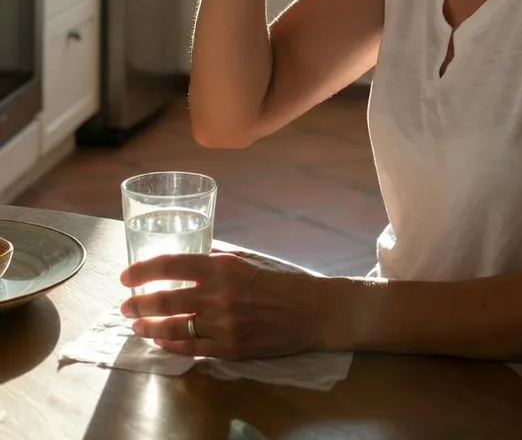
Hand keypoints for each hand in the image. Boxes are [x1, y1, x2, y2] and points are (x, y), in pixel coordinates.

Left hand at [119, 251, 329, 358]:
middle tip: (125, 305)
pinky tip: (159, 340)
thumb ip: (215, 259)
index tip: (127, 276)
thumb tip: (185, 259)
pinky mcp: (229, 348)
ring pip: (174, 326)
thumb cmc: (279, 280)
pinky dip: (170, 344)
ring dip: (149, 326)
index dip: (143, 270)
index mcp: (222, 267)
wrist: (310, 310)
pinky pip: (191, 348)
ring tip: (135, 325)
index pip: (171, 265)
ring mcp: (223, 324)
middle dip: (138, 303)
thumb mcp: (246, 259)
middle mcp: (219, 295)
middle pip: (166, 298)